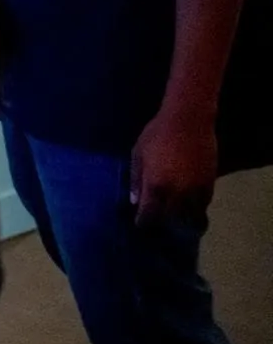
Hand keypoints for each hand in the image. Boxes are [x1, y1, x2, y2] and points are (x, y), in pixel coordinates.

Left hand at [131, 106, 217, 226]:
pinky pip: (203, 205)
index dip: (143, 222)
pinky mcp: (209, 184)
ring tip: (174, 219)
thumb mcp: (138, 154)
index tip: (140, 223)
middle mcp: (177, 193)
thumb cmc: (157, 134)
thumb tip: (134, 202)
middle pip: (170, 219)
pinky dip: (196, 208)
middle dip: (162, 222)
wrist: (188, 120)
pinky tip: (188, 207)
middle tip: (156, 222)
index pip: (149, 215)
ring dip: (181, 219)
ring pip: (191, 216)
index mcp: (155, 186)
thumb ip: (135, 180)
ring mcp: (195, 190)